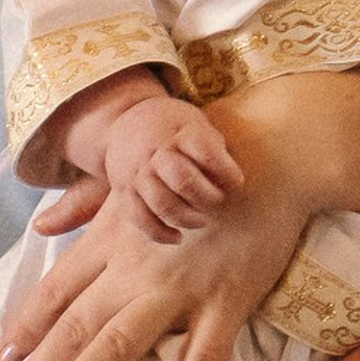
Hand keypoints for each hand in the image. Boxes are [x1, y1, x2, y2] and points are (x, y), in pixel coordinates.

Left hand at [0, 174, 305, 360]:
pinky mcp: (227, 300)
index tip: (2, 358)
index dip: (26, 325)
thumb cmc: (206, 160)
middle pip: (75, 326)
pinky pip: (206, 357)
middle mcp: (137, 266)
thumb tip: (41, 225)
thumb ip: (85, 204)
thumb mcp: (137, 175)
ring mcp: (182, 287)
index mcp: (115, 235)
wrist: (276, 153)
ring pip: (118, 345)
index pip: (58, 289)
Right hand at [107, 92, 245, 241]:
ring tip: (202, 221)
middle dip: (206, 197)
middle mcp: (154, 151)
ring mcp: (136, 172)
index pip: (205, 152)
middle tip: (218, 201)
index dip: (225, 171)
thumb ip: (213, 150)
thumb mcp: (196, 124)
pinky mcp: (123, 191)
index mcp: (179, 132)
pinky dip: (159, 233)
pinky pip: (139, 218)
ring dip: (186, 218)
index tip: (236, 183)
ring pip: (160, 202)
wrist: (126, 123)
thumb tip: (231, 184)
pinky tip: (177, 237)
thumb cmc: (174, 128)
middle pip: (182, 179)